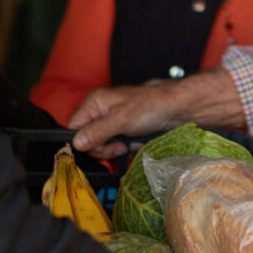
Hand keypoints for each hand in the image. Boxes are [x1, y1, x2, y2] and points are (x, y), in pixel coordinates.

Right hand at [68, 68, 245, 158]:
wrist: (178, 109)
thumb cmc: (151, 107)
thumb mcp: (121, 119)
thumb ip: (97, 132)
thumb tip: (75, 144)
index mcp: (95, 103)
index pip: (73, 128)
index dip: (82, 142)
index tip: (99, 147)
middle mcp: (100, 112)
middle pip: (86, 140)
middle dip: (103, 147)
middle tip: (119, 145)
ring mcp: (112, 122)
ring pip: (101, 146)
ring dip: (115, 149)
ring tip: (129, 142)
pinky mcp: (123, 131)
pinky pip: (116, 146)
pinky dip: (125, 148)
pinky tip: (135, 143)